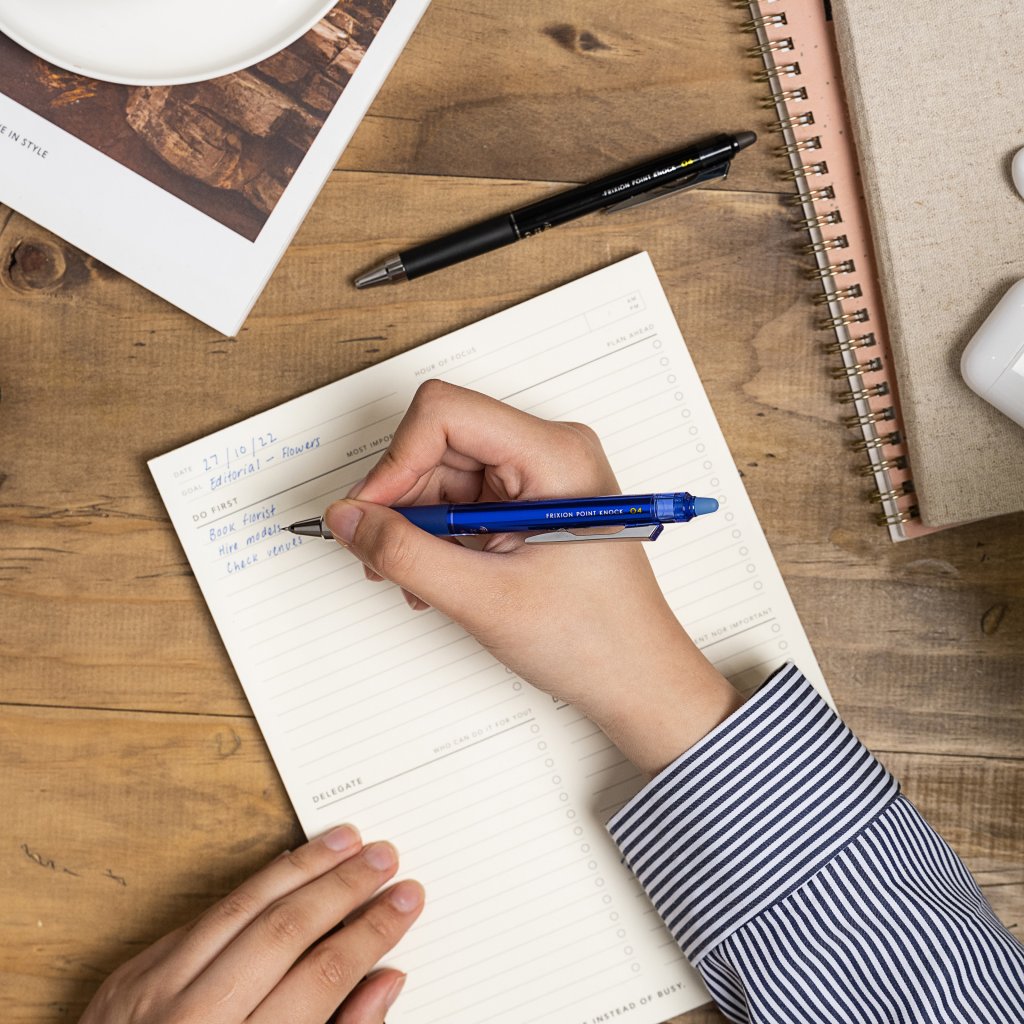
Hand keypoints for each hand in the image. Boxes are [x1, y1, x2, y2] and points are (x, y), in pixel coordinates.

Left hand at [80, 825, 422, 1023]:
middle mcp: (192, 1019)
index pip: (321, 976)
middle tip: (387, 856)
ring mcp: (153, 990)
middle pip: (284, 931)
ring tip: (346, 840)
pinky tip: (289, 866)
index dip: (372, 932)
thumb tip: (387, 980)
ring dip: (302, 866)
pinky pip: (205, 914)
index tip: (406, 899)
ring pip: (243, 905)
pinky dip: (254, 885)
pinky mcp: (133, 972)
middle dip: (344, 887)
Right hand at [324, 381, 741, 773]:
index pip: (446, 414)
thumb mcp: (485, 599)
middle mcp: (548, 453)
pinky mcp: (530, 503)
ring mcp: (540, 477)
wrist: (637, 679)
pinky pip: (463, 501)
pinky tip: (435, 578)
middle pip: (440, 443)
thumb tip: (349, 518)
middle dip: (401, 500)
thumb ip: (406, 554)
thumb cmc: (593, 639)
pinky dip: (437, 537)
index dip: (396, 461)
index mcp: (554, 455)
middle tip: (381, 556)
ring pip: (444, 475)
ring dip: (416, 526)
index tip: (371, 514)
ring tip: (412, 580)